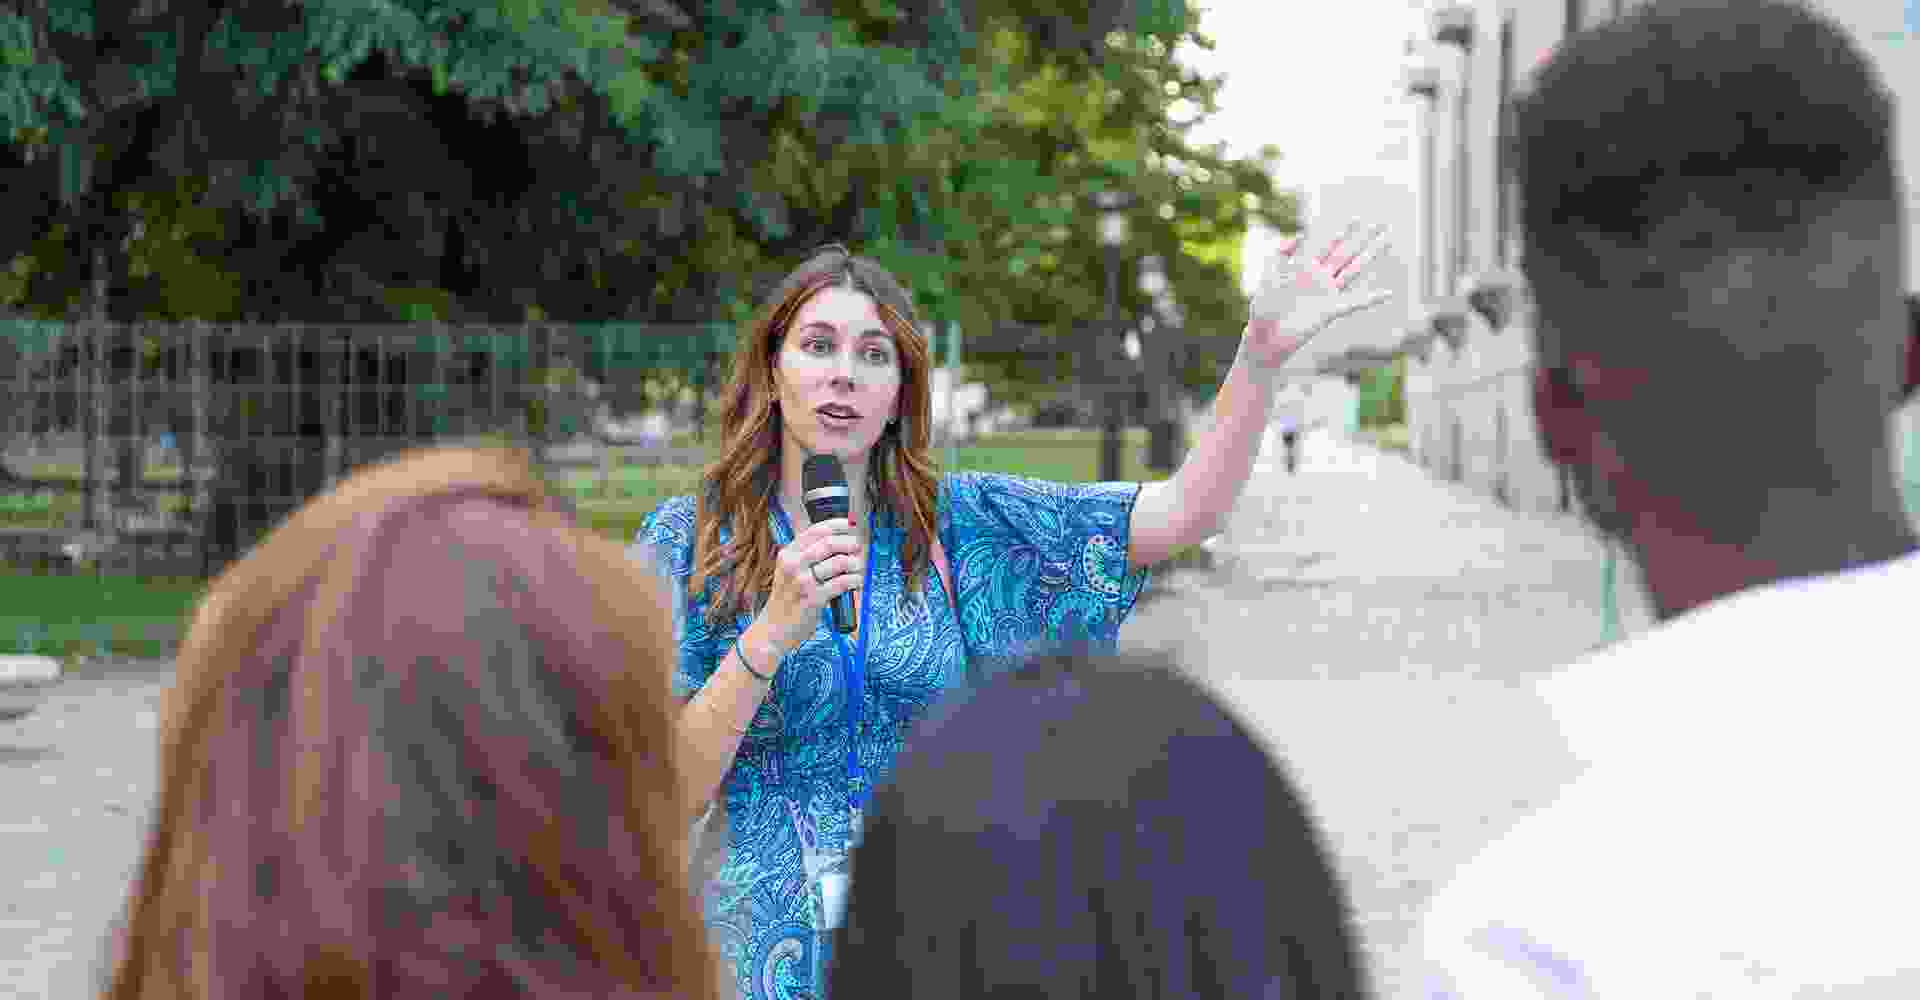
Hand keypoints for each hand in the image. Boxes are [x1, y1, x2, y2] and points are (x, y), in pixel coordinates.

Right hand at [762, 518, 866, 655]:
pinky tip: (857, 581)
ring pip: (838, 562)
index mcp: (787, 554)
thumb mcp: (788, 572)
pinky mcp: (813, 599)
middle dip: (850, 543)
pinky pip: (842, 583)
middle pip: (829, 544)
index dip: (837, 525)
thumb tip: (837, 541)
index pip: (816, 530)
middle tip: (859, 548)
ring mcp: (803, 582)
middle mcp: (793, 565)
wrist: (773, 629)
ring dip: (855, 562)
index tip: (851, 526)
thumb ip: (806, 556)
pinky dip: (854, 580)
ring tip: (859, 566)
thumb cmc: (785, 600)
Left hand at [1243, 224, 1397, 373]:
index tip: (1355, 217)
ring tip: (1388, 241)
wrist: (1265, 339)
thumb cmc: (1263, 310)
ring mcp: (1326, 293)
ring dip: (1371, 256)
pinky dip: (1372, 298)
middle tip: (1380, 222)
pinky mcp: (1330, 310)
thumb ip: (1280, 256)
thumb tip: (1297, 236)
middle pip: (1345, 252)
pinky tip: (1388, 293)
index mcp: (1304, 267)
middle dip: (1362, 237)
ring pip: (1354, 269)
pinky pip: (1355, 302)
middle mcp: (1319, 278)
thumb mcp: (1268, 277)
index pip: (1326, 244)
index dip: (1341, 231)